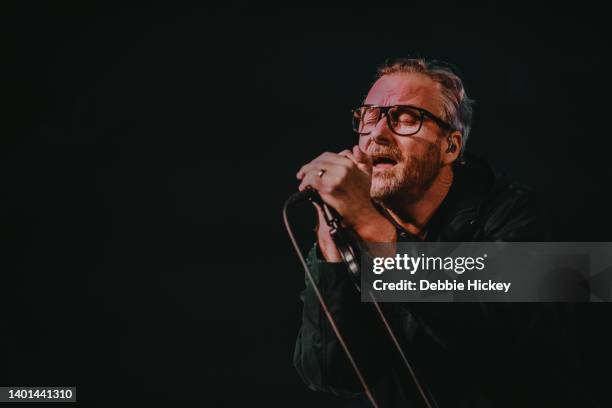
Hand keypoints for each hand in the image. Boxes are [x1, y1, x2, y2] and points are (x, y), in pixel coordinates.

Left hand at [297, 146, 395, 260]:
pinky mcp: (329, 188)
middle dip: (308, 167)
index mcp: (350, 163)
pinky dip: (305, 183)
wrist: (362, 213)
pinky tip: (304, 188)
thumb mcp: (367, 174)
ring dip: (305, 175)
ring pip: (314, 169)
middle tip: (301, 173)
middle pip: (319, 162)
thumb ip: (364, 159)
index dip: (317, 160)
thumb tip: (355, 149)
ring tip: (302, 181)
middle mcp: (343, 168)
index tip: (312, 166)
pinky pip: (312, 180)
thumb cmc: (363, 195)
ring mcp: (336, 177)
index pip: (327, 156)